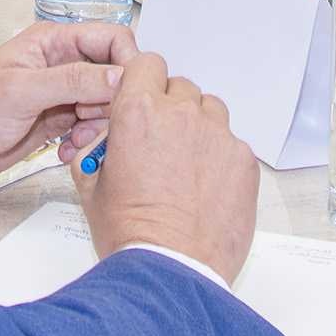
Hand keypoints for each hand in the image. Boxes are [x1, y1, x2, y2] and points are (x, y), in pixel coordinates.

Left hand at [0, 20, 130, 188]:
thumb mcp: (20, 92)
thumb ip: (72, 81)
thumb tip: (119, 75)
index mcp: (52, 43)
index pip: (111, 38)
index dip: (127, 62)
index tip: (128, 92)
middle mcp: (61, 65)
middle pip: (114, 75)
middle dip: (111, 102)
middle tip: (89, 121)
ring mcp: (61, 95)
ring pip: (106, 105)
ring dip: (98, 127)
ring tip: (74, 139)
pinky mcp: (58, 121)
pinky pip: (90, 129)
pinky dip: (85, 142)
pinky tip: (64, 151)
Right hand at [69, 50, 259, 282]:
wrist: (170, 271)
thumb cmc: (131, 233)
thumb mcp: (92, 184)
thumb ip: (100, 149)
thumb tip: (105, 143)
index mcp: (139, 112)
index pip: (147, 64)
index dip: (143, 81)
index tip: (144, 96)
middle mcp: (181, 115)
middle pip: (181, 87)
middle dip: (170, 108)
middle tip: (162, 143)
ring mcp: (218, 137)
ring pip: (211, 111)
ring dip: (198, 128)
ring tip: (186, 165)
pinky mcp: (244, 161)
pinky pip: (232, 144)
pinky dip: (220, 158)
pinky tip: (207, 187)